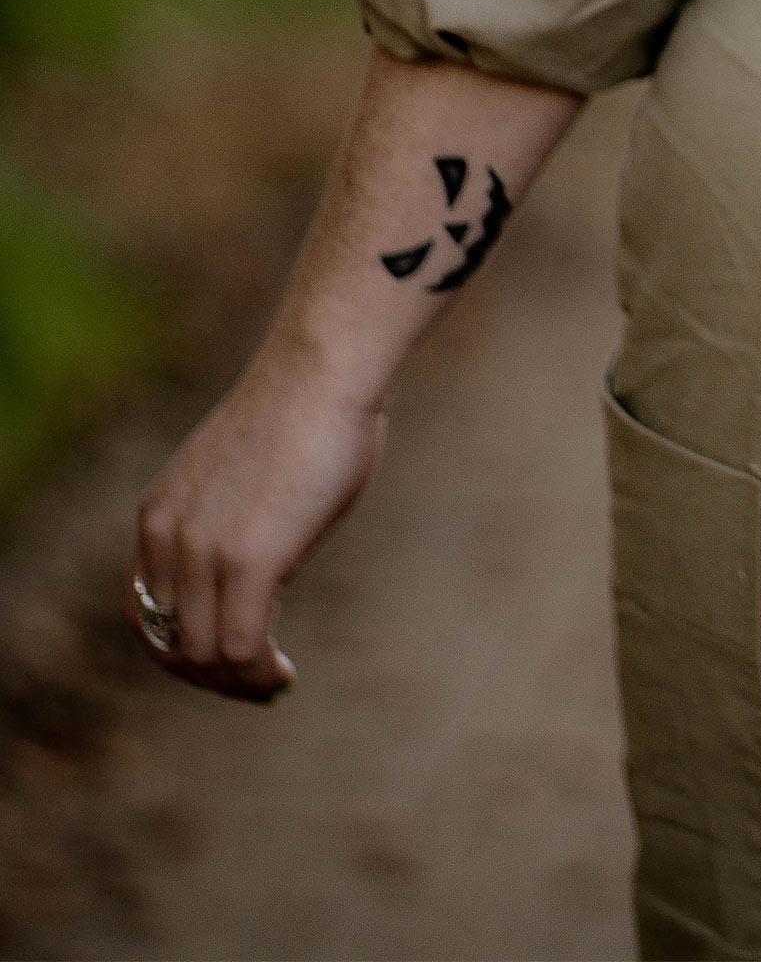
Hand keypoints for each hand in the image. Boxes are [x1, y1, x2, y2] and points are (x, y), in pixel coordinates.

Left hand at [126, 350, 386, 702]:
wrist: (323, 368)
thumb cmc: (308, 408)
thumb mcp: (245, 474)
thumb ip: (233, 521)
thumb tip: (262, 561)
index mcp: (158, 517)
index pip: (145, 613)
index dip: (180, 649)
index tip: (223, 660)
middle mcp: (165, 540)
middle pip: (169, 644)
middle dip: (210, 676)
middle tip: (255, 684)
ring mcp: (203, 553)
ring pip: (204, 655)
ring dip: (236, 682)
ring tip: (271, 682)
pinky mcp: (248, 560)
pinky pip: (241, 647)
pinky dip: (257, 674)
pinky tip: (282, 674)